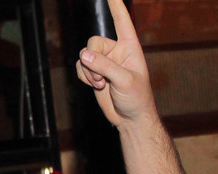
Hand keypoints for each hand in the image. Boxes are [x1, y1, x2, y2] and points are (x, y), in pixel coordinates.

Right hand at [75, 0, 157, 128]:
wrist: (130, 118)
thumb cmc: (136, 98)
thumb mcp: (124, 80)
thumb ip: (104, 66)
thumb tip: (84, 55)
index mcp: (129, 47)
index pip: (122, 21)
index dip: (115, 6)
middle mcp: (116, 51)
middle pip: (94, 42)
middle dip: (93, 60)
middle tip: (100, 78)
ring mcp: (104, 63)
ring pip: (84, 56)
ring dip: (88, 72)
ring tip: (100, 85)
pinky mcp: (94, 74)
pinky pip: (81, 68)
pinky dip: (84, 77)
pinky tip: (96, 87)